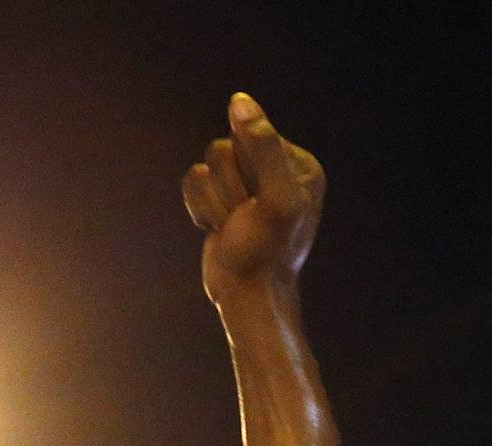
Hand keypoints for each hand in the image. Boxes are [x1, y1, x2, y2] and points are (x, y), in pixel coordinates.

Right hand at [183, 93, 327, 304]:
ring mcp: (247, 184)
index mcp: (299, 164)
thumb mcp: (277, 200)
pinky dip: (200, 207)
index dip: (247, 168)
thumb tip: (240, 101)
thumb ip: (263, 147)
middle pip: (224, 147)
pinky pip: (193, 180)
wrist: (249, 298)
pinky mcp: (221, 197)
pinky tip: (218, 230)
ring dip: (216, 202)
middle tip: (248, 221)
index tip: (263, 204)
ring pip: (207, 165)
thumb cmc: (267, 254)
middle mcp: (275, 169)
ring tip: (234, 228)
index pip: (250, 133)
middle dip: (230, 188)